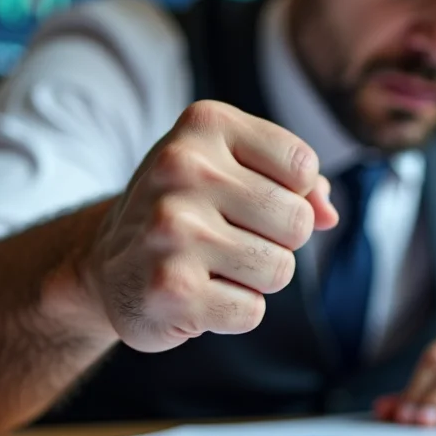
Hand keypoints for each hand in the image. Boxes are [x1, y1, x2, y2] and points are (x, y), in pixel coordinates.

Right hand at [82, 100, 338, 351]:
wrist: (107, 264)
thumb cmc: (191, 209)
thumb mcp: (236, 169)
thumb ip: (297, 182)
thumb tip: (328, 215)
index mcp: (204, 125)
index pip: (302, 167)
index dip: (292, 194)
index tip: (250, 197)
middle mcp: (181, 168)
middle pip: (297, 221)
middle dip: (278, 241)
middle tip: (231, 237)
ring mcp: (171, 230)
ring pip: (280, 269)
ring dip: (257, 278)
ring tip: (213, 265)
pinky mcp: (171, 290)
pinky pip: (251, 310)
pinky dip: (234, 311)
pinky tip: (198, 293)